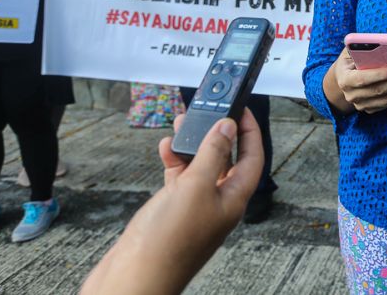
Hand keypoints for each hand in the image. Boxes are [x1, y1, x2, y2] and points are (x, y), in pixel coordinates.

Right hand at [80, 111, 262, 293]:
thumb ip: (212, 154)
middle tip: (208, 111)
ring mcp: (194, 206)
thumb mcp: (196, 188)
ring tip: (182, 122)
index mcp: (234, 199)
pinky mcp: (172, 208)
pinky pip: (179, 176)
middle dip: (218, 132)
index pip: (253, 157)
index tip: (243, 108)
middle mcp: (217, 201)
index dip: (251, 131)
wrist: (133, 279)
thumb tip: (229, 127)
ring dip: (193, 143)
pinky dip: (174, 160)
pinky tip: (166, 148)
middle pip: (226, 158)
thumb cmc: (169, 243)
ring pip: (200, 165)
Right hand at [328, 48, 386, 113]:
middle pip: (377, 91)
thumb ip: (361, 47)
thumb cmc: (351, 60)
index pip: (362, 79)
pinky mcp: (371, 109)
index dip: (378, 75)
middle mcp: (352, 95)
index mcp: (345, 79)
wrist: (343, 78)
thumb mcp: (350, 51)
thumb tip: (380, 42)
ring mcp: (361, 104)